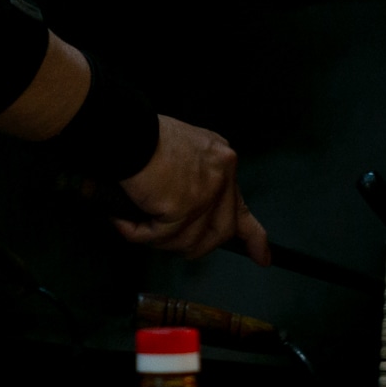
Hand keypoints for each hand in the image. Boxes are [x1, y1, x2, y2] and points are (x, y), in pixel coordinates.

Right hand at [113, 116, 269, 263]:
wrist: (126, 129)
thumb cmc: (140, 133)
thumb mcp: (180, 148)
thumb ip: (189, 177)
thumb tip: (176, 212)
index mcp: (221, 160)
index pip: (241, 205)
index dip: (254, 236)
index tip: (262, 257)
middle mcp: (221, 176)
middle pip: (221, 231)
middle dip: (200, 247)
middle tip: (181, 251)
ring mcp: (205, 194)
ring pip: (187, 241)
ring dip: (157, 239)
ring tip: (134, 222)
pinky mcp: (182, 208)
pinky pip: (158, 237)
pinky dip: (135, 232)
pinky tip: (122, 220)